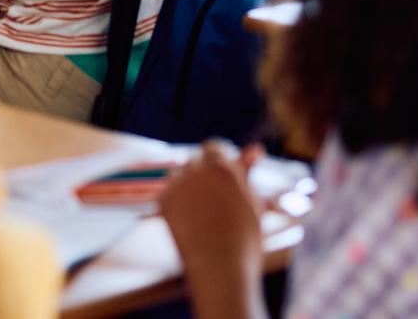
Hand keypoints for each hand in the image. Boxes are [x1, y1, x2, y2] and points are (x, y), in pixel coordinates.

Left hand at [161, 143, 267, 316]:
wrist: (220, 270)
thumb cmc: (245, 239)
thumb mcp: (252, 203)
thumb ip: (248, 172)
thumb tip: (254, 148)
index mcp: (222, 167)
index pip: (214, 147)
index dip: (220, 160)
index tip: (225, 175)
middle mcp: (196, 170)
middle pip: (196, 160)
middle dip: (204, 172)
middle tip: (217, 197)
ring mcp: (177, 185)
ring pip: (180, 173)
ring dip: (189, 184)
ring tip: (205, 211)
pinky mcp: (162, 200)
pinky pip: (169, 191)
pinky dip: (178, 200)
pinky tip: (191, 220)